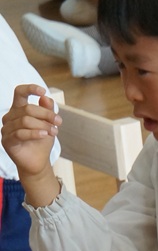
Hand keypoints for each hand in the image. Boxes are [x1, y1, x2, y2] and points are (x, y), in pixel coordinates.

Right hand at [1, 84, 60, 204]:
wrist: (38, 161)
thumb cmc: (41, 140)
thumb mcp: (48, 123)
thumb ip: (47, 110)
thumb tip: (45, 97)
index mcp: (18, 110)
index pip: (19, 92)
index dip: (29, 89)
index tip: (42, 90)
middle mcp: (10, 117)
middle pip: (27, 108)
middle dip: (46, 114)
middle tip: (59, 122)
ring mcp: (6, 129)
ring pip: (25, 120)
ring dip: (43, 125)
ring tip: (54, 132)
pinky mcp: (7, 141)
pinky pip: (21, 133)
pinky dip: (35, 133)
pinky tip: (45, 134)